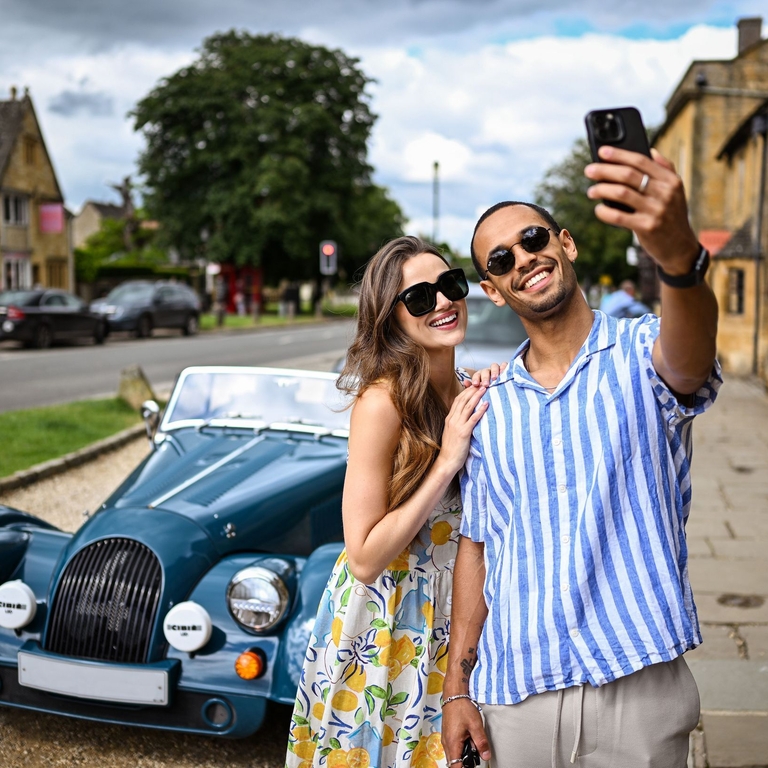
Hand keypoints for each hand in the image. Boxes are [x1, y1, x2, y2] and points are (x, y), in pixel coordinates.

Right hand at [437, 385, 487, 475]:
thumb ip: (457, 423)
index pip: (457, 401)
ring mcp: (457, 425)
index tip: (474, 385)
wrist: (447, 461)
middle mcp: (452, 420)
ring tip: (485, 388)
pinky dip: (480, 410)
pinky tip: (486, 404)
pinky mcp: (464, 433)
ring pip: (468, 407)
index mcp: (449, 419)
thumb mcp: (451, 432)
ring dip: (477, 396)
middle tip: (481, 382)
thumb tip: (465, 417)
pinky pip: (473, 419)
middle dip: (472, 390)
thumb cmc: (451, 449)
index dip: (466, 391)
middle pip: (463, 400)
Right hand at [441, 699, 491, 764]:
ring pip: (453, 756)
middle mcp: (447, 743)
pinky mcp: (447, 735)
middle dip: (464, 763)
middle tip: (475, 754)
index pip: (455, 766)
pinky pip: (452, 748)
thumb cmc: (462, 707)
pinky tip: (467, 740)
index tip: (472, 766)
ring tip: (472, 745)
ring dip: (462, 755)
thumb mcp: (475, 725)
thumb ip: (481, 742)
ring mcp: (446, 739)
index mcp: (452, 743)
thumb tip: (486, 756)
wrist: (454, 695)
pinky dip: (460, 749)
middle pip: (453, 763)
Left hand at [466, 362, 506, 387]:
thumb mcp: (479, 390)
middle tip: (486, 384)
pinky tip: (503, 372)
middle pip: (485, 371)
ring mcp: (497, 369)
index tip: (476, 384)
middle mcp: (488, 371)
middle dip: (485, 378)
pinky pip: (504, 365)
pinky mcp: (505, 368)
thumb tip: (465, 382)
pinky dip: (504, 367)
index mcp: (481, 376)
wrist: (501, 392)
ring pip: (494, 366)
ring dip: (494, 372)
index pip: (476, 375)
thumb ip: (471, 387)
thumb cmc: (488, 390)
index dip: (476, 379)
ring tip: (495, 379)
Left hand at [585, 146, 699, 274]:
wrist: (680, 246)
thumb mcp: (675, 191)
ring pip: (621, 193)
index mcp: (670, 180)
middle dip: (605, 171)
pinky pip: (619, 217)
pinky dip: (605, 212)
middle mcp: (665, 193)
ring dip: (602, 190)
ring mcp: (656, 210)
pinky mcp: (647, 227)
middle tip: (589, 170)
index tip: (602, 151)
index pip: (641, 161)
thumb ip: (665, 169)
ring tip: (591, 191)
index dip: (619, 155)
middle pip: (628, 175)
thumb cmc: (671, 215)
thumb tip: (650, 150)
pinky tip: (598, 209)